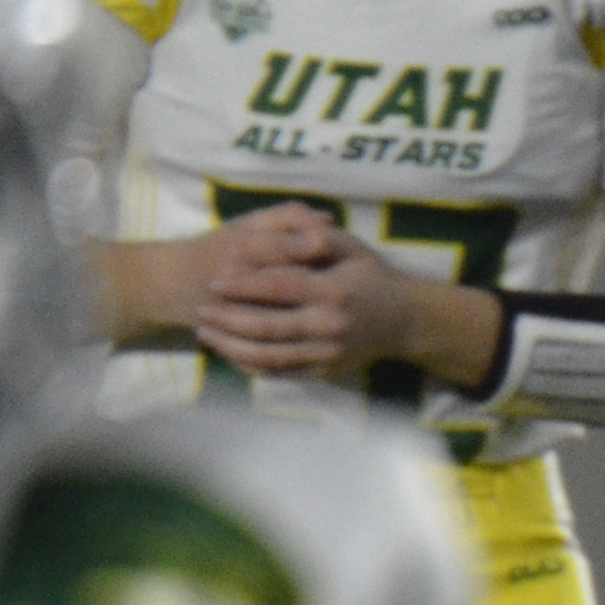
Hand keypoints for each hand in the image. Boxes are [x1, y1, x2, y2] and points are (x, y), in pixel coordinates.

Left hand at [194, 204, 467, 383]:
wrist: (404, 321)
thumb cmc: (372, 276)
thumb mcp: (351, 246)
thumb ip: (317, 236)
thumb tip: (285, 231)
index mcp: (333, 290)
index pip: (278, 287)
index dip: (242, 284)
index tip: (214, 280)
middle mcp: (330, 325)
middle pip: (266, 326)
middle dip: (227, 319)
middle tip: (200, 311)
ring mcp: (328, 353)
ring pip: (269, 355)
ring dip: (232, 346)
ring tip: (207, 334)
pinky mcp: (326, 372)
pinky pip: (282, 373)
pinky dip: (251, 365)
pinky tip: (231, 353)